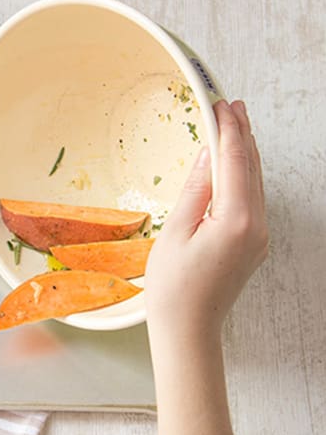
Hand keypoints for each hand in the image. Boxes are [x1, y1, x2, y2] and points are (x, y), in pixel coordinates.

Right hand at [144, 99, 267, 338]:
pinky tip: (233, 167)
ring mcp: (259, 237)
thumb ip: (197, 189)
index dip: (228, 130)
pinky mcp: (254, 245)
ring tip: (235, 127)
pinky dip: (244, 176)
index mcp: (237, 220)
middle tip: (233, 106)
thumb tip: (209, 155)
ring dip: (245, 154)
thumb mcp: (177, 231)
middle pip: (252, 168)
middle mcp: (257, 226)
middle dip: (243, 135)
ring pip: (256, 183)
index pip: (235, 162)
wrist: (188, 329)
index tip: (221, 105)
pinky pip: (253, 200)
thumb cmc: (174, 287)